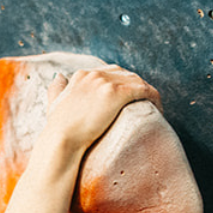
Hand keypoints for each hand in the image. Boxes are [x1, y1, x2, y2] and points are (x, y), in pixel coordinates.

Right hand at [43, 65, 160, 155]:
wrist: (61, 140)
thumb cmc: (57, 129)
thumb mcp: (54, 103)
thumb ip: (56, 89)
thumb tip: (59, 76)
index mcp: (82, 75)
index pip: (109, 72)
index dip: (121, 84)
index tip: (128, 98)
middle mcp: (94, 74)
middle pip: (125, 74)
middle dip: (136, 87)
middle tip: (144, 104)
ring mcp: (105, 82)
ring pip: (136, 81)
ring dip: (147, 94)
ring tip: (153, 109)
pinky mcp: (115, 93)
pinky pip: (143, 90)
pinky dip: (153, 98)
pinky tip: (158, 109)